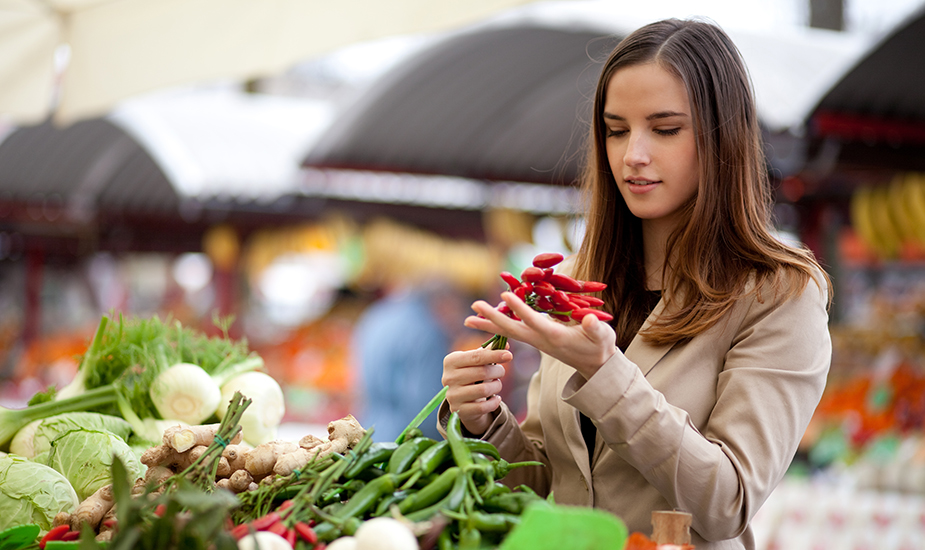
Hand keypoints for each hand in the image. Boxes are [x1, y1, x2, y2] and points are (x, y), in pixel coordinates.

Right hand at [442, 346, 510, 435]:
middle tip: (501, 371)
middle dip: (497, 371)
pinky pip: (483, 407)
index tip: (509, 355)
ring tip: (497, 384)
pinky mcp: (459, 410)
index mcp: (451, 361)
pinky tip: (496, 398)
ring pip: (484, 390)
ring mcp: (452, 395)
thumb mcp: (476, 361)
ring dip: (497, 386)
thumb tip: (506, 344)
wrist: (461, 399)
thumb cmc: (471, 375)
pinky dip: (494, 402)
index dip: (494, 355)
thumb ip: (489, 351)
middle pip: (482, 372)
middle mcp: (448, 378)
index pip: (476, 356)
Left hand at [465, 291, 617, 379]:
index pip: (533, 321)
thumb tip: (590, 320)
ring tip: (469, 315)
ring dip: (489, 323)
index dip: (519, 308)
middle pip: (512, 329)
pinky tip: (488, 319)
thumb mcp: (603, 336)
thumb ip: (596, 328)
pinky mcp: (537, 339)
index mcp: (555, 337)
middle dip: (492, 317)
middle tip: (473, 306)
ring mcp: (537, 341)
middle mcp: (541, 340)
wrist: (596, 365)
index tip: (504, 295)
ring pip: (509, 331)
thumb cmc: (601, 347)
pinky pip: (514, 331)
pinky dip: (500, 324)